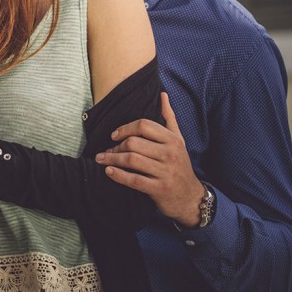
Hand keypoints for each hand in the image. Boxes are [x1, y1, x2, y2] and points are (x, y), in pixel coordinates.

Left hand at [94, 93, 205, 226]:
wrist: (190, 197)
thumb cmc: (179, 165)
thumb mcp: (178, 140)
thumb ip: (169, 117)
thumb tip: (162, 95)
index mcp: (172, 139)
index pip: (144, 125)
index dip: (125, 128)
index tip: (114, 135)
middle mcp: (170, 154)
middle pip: (134, 142)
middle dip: (115, 146)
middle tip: (106, 150)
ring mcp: (165, 172)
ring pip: (131, 160)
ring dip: (112, 159)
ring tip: (101, 159)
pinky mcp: (159, 189)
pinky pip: (134, 180)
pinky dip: (118, 175)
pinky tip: (109, 171)